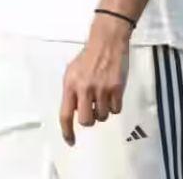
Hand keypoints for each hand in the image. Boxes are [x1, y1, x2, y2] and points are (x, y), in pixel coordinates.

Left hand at [59, 14, 130, 145]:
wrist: (108, 41)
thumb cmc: (89, 56)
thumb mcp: (72, 72)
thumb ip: (72, 92)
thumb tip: (76, 110)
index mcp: (70, 85)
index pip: (65, 115)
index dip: (67, 131)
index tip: (70, 140)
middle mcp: (85, 88)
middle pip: (86, 121)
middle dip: (90, 119)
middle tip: (93, 110)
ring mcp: (102, 88)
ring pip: (103, 116)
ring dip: (104, 111)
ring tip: (104, 98)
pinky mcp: (117, 87)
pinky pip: (116, 109)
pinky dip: (115, 106)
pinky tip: (113, 95)